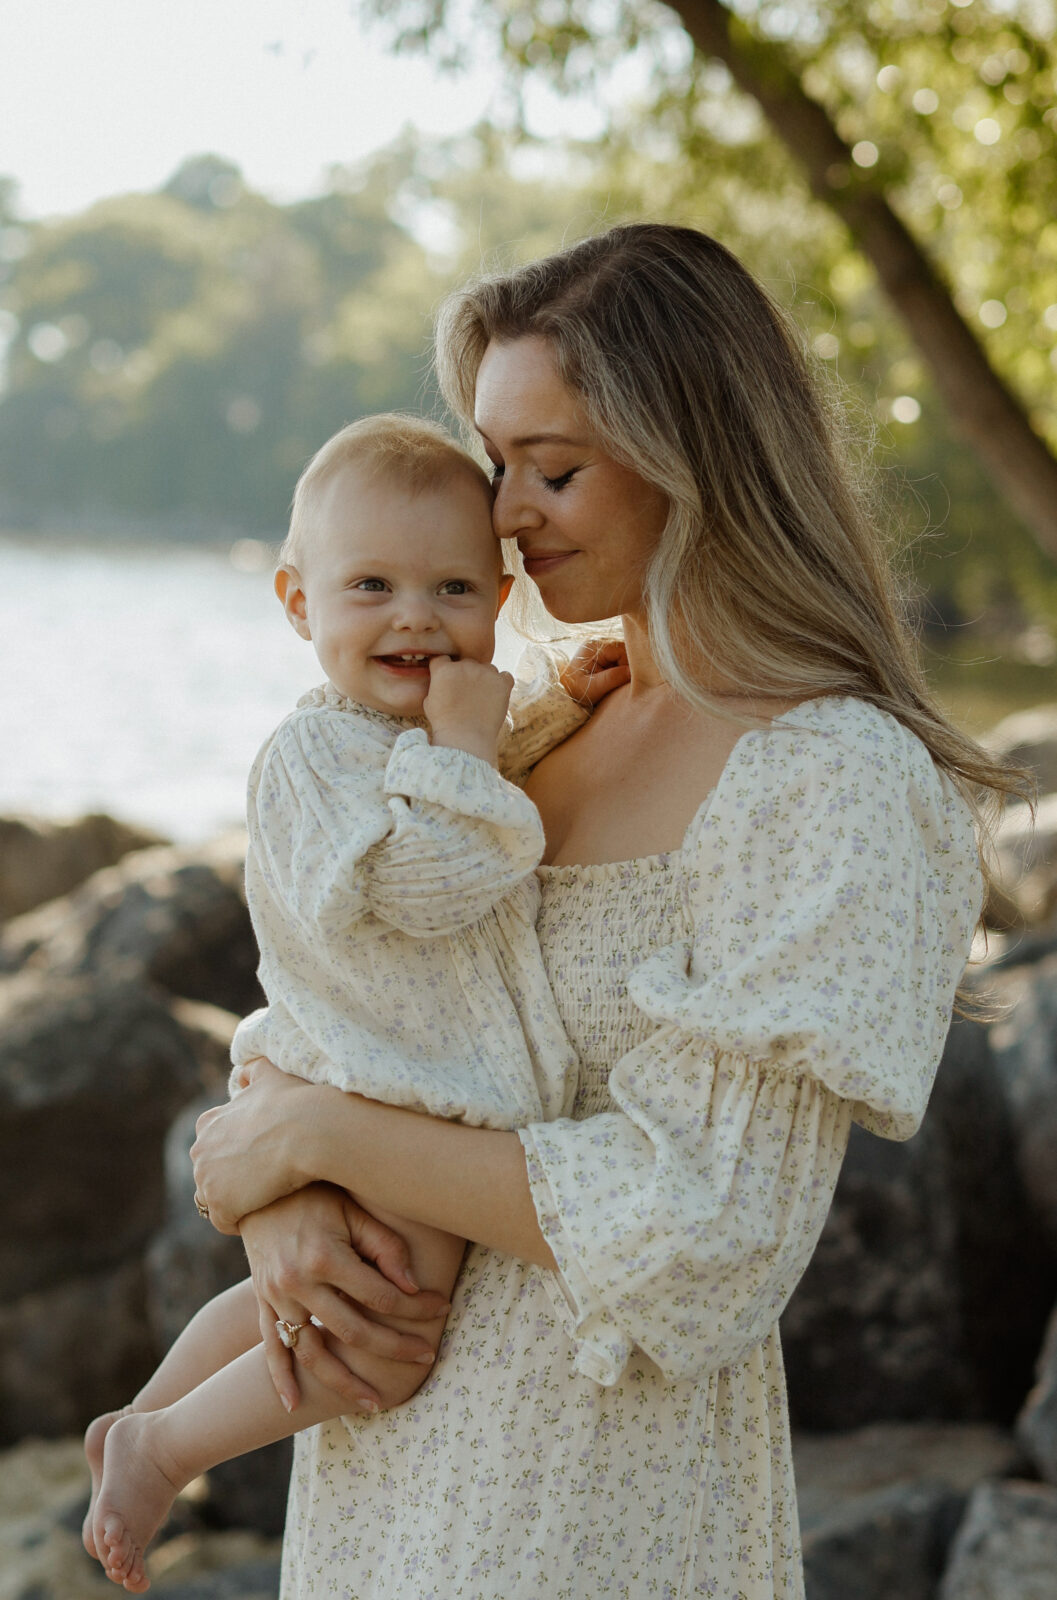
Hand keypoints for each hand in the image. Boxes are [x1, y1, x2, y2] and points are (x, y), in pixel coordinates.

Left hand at [191, 1058, 336, 1232]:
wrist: (309, 1131)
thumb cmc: (296, 1102)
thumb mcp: (270, 1075)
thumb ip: (252, 1071)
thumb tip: (241, 1073)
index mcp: (208, 1123)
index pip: (213, 1150)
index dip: (237, 1158)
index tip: (261, 1161)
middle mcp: (199, 1150)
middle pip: (210, 1176)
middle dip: (232, 1182)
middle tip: (266, 1184)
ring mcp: (206, 1179)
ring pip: (214, 1201)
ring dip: (235, 1203)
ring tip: (265, 1202)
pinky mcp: (220, 1205)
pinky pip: (225, 1222)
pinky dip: (242, 1221)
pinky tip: (265, 1213)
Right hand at [241, 1184, 450, 1412]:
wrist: (257, 1187)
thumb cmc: (316, 1194)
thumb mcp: (353, 1209)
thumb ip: (384, 1246)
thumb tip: (411, 1286)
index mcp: (325, 1257)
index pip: (380, 1296)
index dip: (415, 1306)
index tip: (442, 1307)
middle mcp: (298, 1283)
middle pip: (353, 1331)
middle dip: (394, 1348)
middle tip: (427, 1357)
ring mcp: (277, 1297)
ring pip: (313, 1352)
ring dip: (342, 1382)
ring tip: (373, 1403)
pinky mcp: (263, 1302)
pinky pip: (270, 1347)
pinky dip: (280, 1378)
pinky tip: (294, 1405)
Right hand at [424, 656, 513, 763]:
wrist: (465, 738)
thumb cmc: (445, 723)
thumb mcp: (429, 702)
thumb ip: (436, 685)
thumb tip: (443, 680)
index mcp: (444, 669)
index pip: (444, 659)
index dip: (445, 670)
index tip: (449, 682)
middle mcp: (465, 665)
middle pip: (467, 663)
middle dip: (466, 676)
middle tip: (467, 695)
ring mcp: (485, 673)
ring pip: (487, 668)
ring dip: (485, 679)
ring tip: (481, 699)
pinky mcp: (502, 683)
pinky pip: (505, 676)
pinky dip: (503, 684)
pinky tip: (497, 696)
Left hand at [560, 638, 630, 705]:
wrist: (567, 690)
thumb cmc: (576, 689)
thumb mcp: (593, 687)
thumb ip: (612, 678)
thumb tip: (632, 672)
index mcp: (594, 646)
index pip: (622, 650)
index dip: (629, 666)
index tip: (626, 682)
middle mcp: (600, 642)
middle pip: (626, 650)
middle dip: (629, 667)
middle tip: (624, 683)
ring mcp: (604, 647)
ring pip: (627, 654)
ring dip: (627, 669)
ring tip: (619, 682)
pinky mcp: (607, 654)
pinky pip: (623, 659)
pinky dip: (624, 669)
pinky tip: (618, 679)